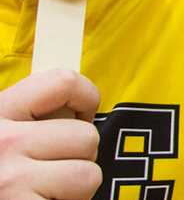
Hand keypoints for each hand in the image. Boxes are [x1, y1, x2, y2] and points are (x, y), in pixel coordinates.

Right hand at [0, 70, 101, 198]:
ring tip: (43, 191)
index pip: (61, 82)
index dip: (85, 97)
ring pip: (87, 174)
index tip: (81, 116)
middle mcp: (2, 143)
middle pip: (85, 136)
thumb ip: (25, 119)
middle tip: (51, 169)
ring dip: (75, 187)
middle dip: (78, 156)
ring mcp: (12, 179)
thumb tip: (74, 110)